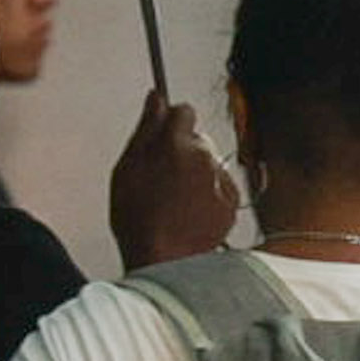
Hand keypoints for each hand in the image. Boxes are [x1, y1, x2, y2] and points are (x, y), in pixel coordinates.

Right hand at [110, 90, 237, 268]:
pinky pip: (221, 188)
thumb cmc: (139, 220)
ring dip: (196, 174)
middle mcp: (205, 157)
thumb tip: (155, 99)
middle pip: (197, 140)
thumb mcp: (127, 168)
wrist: (164, 260)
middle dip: (182, 151)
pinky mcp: (232, 201)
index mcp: (176, 143)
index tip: (163, 136)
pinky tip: (189, 212)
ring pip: (209, 164)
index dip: (171, 123)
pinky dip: (209, 195)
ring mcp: (221, 180)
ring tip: (174, 201)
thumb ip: (146, 129)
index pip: (183, 111)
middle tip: (162, 179)